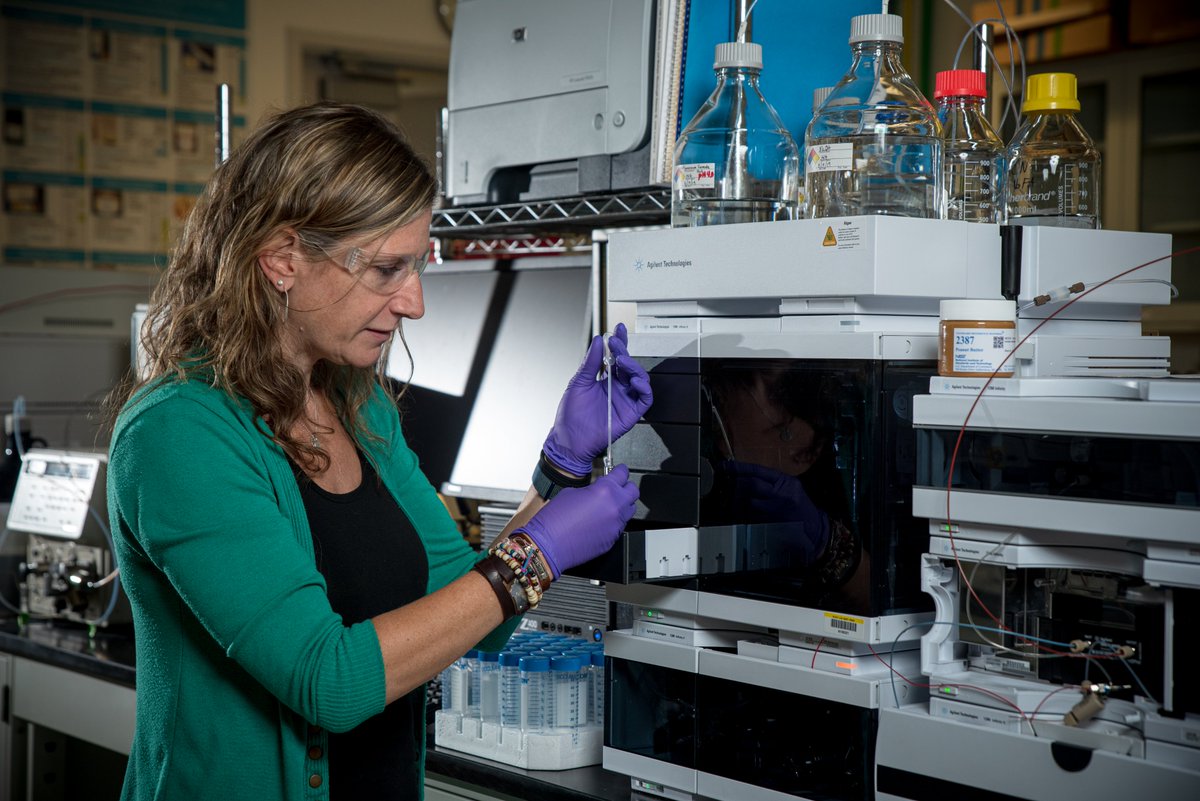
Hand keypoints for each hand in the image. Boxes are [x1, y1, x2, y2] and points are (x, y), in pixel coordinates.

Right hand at [518, 465, 638, 577]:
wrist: (549, 545)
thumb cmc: (555, 519)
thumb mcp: (571, 493)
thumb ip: (591, 490)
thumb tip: (597, 491)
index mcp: (605, 490)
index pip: (623, 474)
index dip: (620, 470)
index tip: (619, 471)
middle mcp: (615, 507)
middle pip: (633, 491)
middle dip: (626, 487)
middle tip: (617, 486)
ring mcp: (616, 524)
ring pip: (629, 510)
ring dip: (622, 505)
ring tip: (608, 505)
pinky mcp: (613, 539)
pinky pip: (620, 526)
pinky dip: (614, 521)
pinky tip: (600, 521)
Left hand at [543, 323, 652, 475]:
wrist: (570, 439)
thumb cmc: (571, 415)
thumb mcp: (578, 383)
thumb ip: (590, 363)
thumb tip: (597, 342)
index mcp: (605, 380)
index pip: (616, 358)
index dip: (620, 344)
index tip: (618, 330)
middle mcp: (617, 388)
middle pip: (629, 366)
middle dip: (624, 352)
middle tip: (616, 344)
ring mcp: (625, 400)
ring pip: (640, 379)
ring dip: (634, 367)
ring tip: (622, 361)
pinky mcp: (631, 413)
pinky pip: (645, 398)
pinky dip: (643, 387)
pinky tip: (634, 380)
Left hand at [718, 460, 830, 562]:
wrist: (814, 528)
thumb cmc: (799, 506)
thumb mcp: (790, 487)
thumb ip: (770, 481)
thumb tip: (744, 476)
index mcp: (786, 481)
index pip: (758, 470)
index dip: (738, 467)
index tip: (723, 466)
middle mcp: (782, 494)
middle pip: (752, 484)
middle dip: (737, 486)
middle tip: (729, 487)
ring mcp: (778, 510)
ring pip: (750, 503)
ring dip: (739, 503)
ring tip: (737, 504)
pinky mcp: (774, 524)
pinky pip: (752, 518)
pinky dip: (745, 516)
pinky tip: (744, 516)